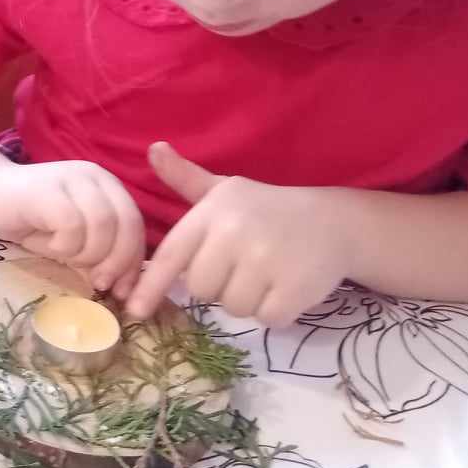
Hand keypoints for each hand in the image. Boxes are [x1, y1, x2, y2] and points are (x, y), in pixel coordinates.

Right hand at [0, 160, 145, 292]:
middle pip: (125, 224)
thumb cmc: (32, 222)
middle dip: (115, 262)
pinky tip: (46, 244)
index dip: (133, 261)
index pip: (135, 224)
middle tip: (98, 282)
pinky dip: (63, 246)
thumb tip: (127, 289)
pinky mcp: (47, 189)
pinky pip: (71, 225)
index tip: (121, 290)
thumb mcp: (76, 240)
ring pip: (101, 226)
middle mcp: (94, 176)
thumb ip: (102, 252)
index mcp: (107, 186)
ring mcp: (70, 178)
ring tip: (63, 255)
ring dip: (86, 253)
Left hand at [126, 142, 350, 324]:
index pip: (172, 256)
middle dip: (219, 286)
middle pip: (201, 290)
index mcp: (211, 214)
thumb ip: (185, 178)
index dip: (150, 286)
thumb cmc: (266, 208)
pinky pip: (267, 319)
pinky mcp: (294, 288)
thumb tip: (153, 149)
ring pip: (233, 308)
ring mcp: (265, 262)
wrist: (332, 221)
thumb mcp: (224, 190)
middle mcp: (233, 235)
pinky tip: (287, 286)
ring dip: (248, 300)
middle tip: (243, 265)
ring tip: (267, 273)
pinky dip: (276, 311)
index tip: (134, 310)